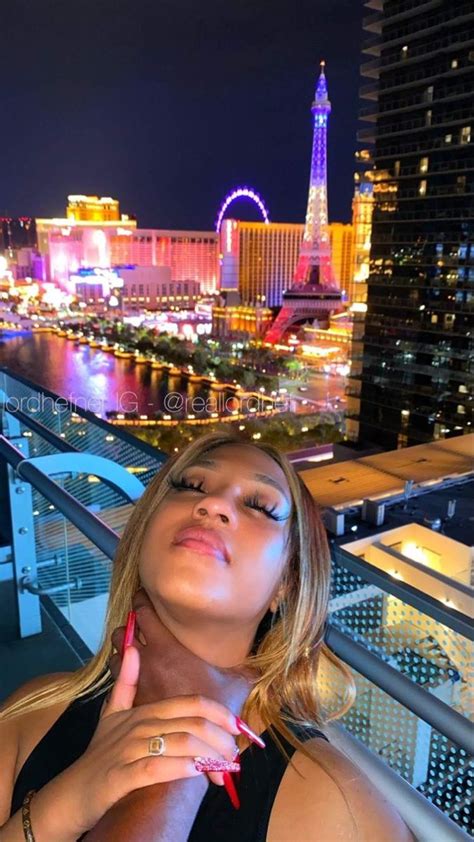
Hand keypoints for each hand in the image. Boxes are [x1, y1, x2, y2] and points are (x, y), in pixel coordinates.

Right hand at [52, 644, 241, 838]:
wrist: (72, 792)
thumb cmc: (99, 754)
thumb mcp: (112, 714)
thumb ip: (126, 683)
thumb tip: (132, 647)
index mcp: (144, 711)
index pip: (190, 703)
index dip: (218, 712)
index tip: (237, 727)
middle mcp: (139, 725)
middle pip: (192, 723)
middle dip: (221, 740)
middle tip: (234, 756)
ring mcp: (129, 750)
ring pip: (180, 744)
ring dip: (209, 757)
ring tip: (223, 771)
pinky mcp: (121, 776)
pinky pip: (157, 768)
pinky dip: (181, 769)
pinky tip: (196, 774)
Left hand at [109, 589, 257, 786]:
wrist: (189, 748)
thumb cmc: (213, 712)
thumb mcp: (237, 686)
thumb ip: (246, 669)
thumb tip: (259, 661)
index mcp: (167, 647)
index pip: (144, 612)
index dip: (141, 599)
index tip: (143, 594)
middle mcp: (146, 661)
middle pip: (122, 633)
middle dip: (127, 627)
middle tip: (136, 623)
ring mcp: (135, 683)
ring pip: (116, 657)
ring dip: (121, 652)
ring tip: (131, 649)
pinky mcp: (130, 703)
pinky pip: (118, 682)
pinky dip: (122, 676)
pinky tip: (132, 679)